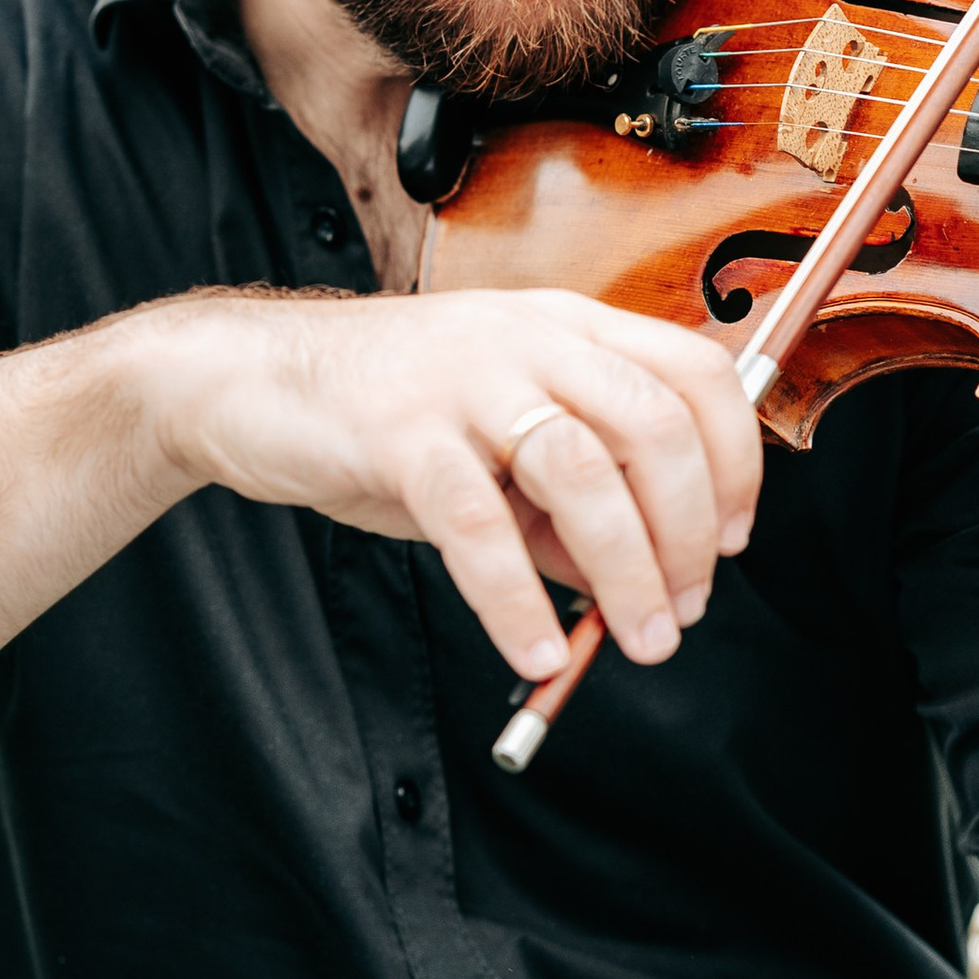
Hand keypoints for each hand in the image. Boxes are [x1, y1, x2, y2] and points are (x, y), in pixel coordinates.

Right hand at [132, 286, 763, 683]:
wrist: (244, 379)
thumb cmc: (380, 410)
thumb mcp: (494, 446)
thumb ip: (565, 506)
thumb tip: (629, 581)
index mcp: (566, 329)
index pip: (694, 374)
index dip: (735, 461)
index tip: (733, 539)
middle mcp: (528, 339)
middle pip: (655, 423)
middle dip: (690, 531)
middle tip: (684, 607)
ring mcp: (463, 378)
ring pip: (582, 470)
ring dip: (626, 570)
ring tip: (635, 638)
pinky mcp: (400, 431)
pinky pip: (477, 524)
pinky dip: (515, 599)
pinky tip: (532, 650)